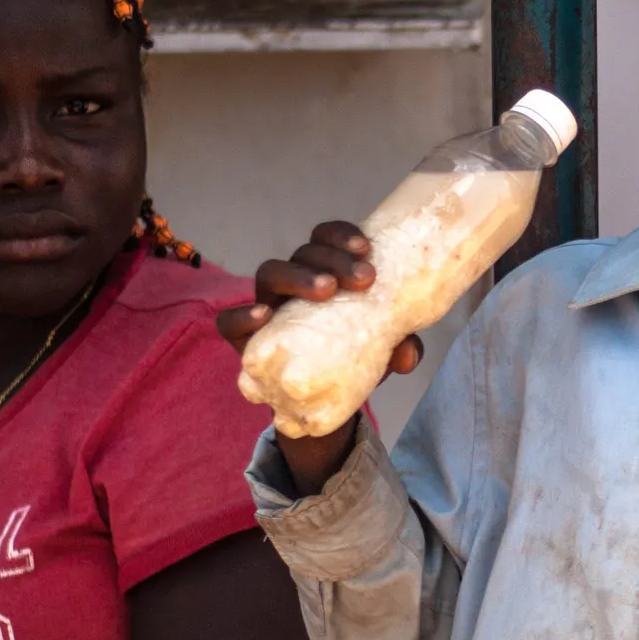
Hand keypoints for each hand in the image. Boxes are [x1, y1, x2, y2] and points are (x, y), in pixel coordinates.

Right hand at [216, 221, 424, 493]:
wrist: (319, 403)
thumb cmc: (350, 363)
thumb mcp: (381, 356)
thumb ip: (398, 348)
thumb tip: (408, 353)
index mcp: (323, 272)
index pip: (325, 238)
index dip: (343, 236)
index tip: (368, 249)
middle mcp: (292, 282)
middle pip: (303, 252)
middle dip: (333, 258)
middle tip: (363, 279)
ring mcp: (264, 306)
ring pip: (270, 272)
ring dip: (298, 276)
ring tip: (327, 290)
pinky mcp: (242, 338)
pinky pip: (230, 322)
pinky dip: (243, 315)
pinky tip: (265, 316)